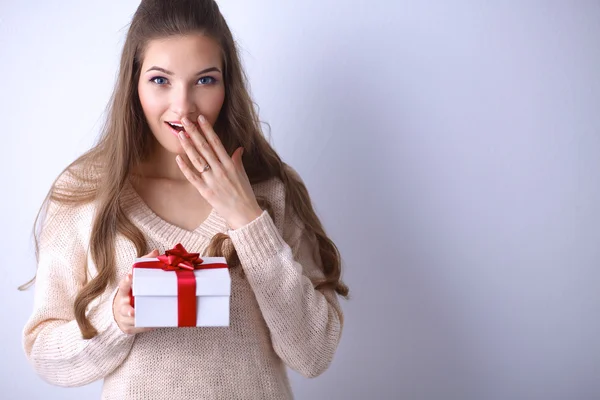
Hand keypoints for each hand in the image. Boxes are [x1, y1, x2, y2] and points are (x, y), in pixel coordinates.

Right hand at [112, 249, 158, 334]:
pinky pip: (138, 328)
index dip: (126, 281)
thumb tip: (156, 251)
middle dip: (128, 309)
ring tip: (145, 321)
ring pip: (131, 320)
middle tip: (133, 310)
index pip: (123, 285)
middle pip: (124, 307)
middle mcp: (122, 304)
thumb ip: (144, 264)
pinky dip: (146, 327)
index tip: (130, 276)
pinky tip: (154, 325)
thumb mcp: (136, 279)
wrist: (119, 312)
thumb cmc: (131, 292)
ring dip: (138, 321)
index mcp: (124, 291)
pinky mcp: (129, 328)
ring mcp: (124, 317)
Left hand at [175, 115, 262, 229]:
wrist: (245, 213)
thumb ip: (238, 160)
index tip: (200, 118)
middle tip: (185, 120)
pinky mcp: (206, 191)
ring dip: (188, 146)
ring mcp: (212, 180)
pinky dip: (185, 168)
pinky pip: (193, 177)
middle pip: (205, 148)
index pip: (216, 142)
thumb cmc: (245, 194)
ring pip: (197, 160)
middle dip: (194, 133)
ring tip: (180, 134)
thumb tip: (239, 149)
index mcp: (230, 164)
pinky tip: (178, 158)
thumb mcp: (243, 174)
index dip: (207, 129)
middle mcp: (221, 170)